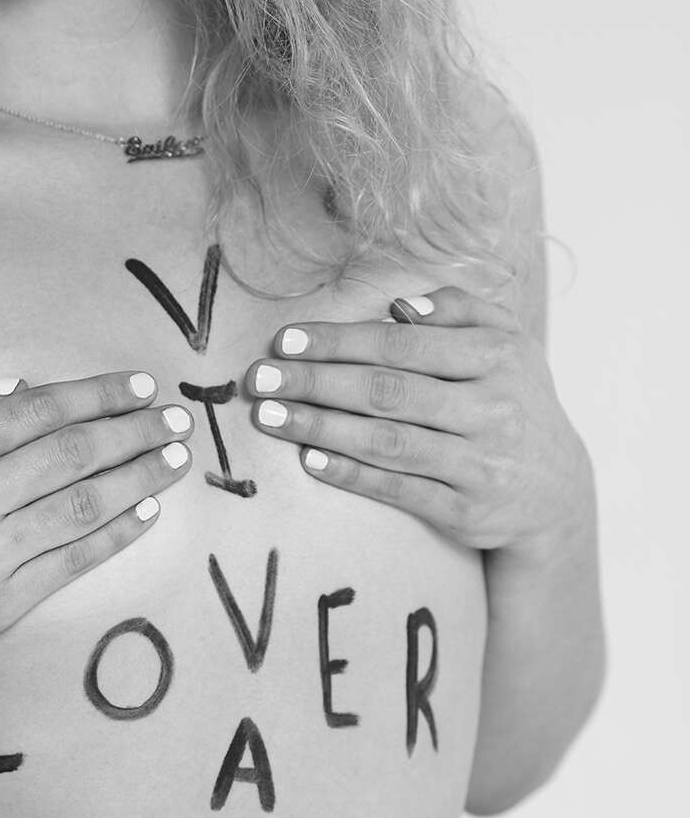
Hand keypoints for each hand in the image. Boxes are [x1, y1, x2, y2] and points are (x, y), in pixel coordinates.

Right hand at [0, 368, 195, 672]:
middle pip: (74, 453)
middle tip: (178, 419)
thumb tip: (15, 384)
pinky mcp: (0, 601)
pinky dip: (117, 534)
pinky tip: (147, 512)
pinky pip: (74, 560)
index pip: (39, 410)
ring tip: (177, 459)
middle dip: (136, 430)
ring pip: (84, 504)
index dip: (99, 394)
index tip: (141, 385)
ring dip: (141, 478)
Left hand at [242, 288, 591, 556]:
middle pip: (389, 391)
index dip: (341, 341)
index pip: (403, 344)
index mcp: (498, 356)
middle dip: (316, 382)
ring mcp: (480, 464)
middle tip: (260, 379)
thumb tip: (399, 306)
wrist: (556, 488)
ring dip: (321, 427)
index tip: (286, 340)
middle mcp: (492, 409)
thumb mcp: (506, 343)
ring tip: (270, 417)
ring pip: (388, 442)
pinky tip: (310, 460)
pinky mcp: (466, 511)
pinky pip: (400, 490)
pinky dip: (352, 474)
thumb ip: (458, 310)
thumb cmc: (511, 399)